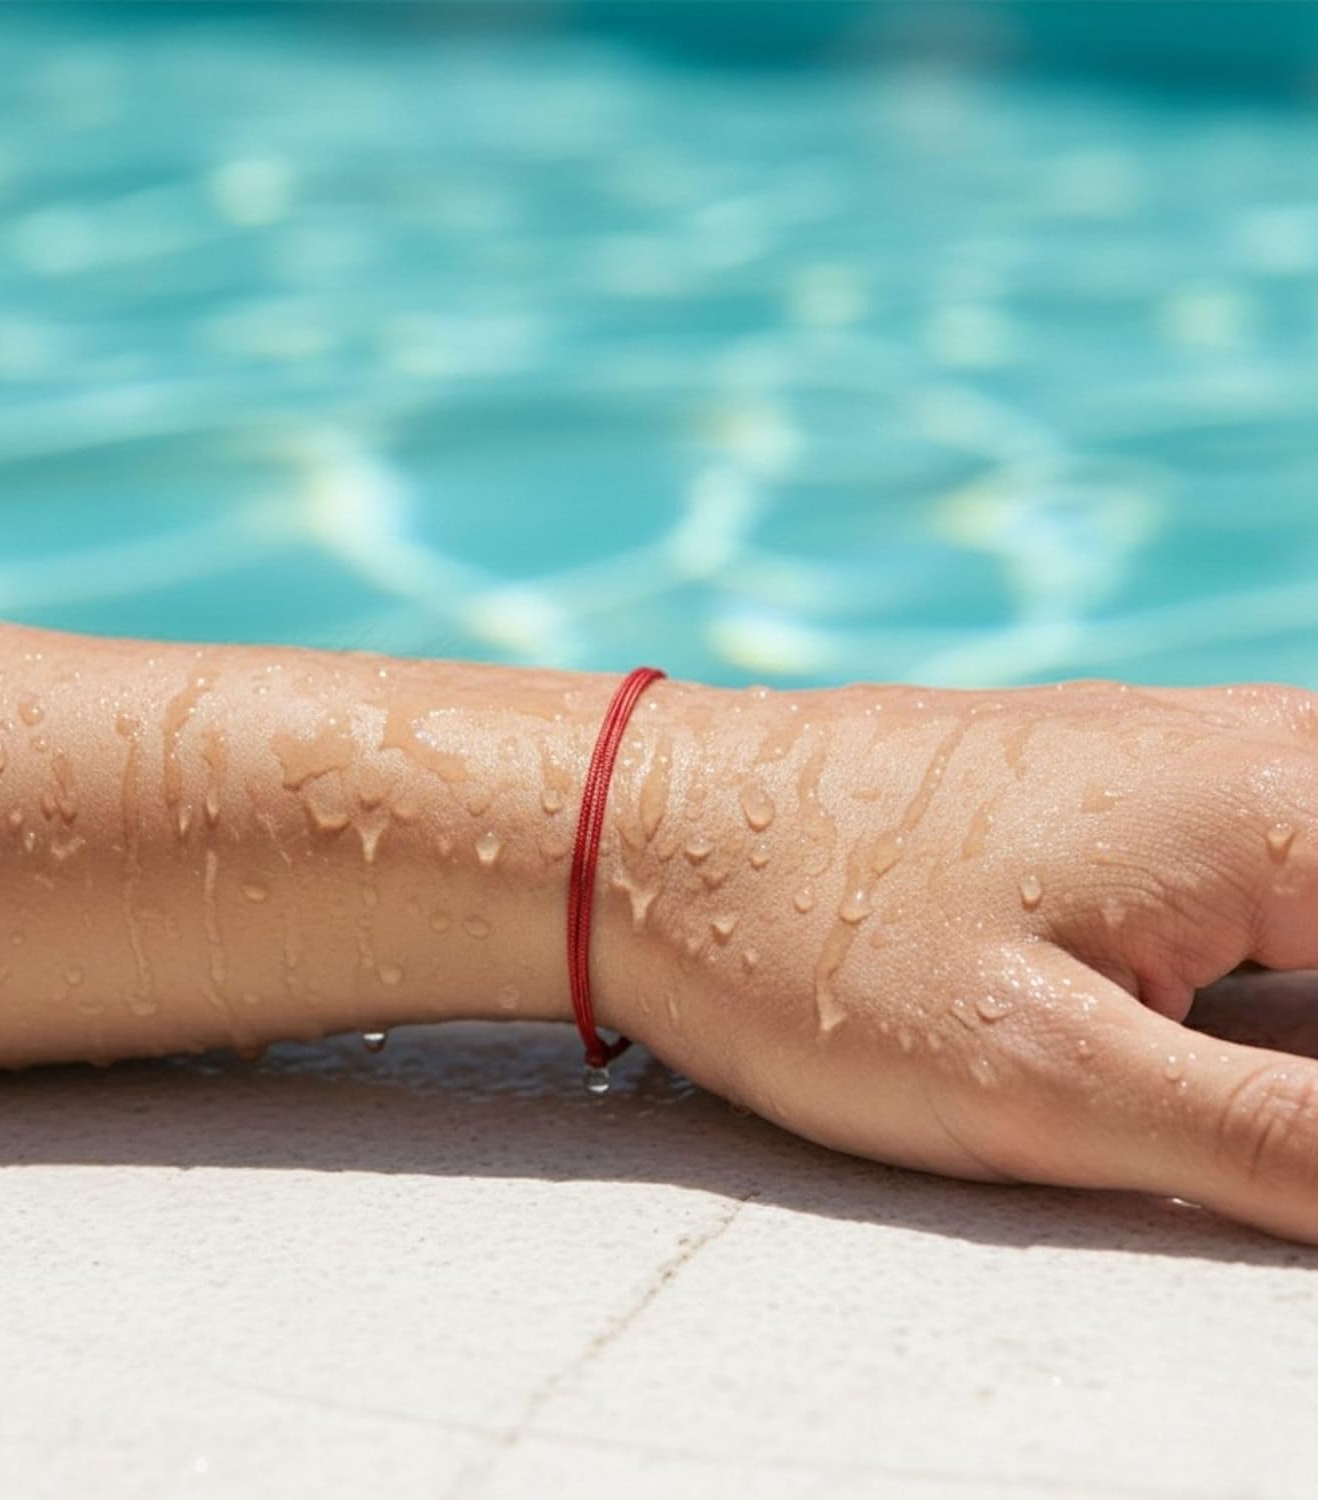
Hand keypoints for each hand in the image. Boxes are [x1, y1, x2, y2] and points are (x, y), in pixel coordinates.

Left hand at [602, 681, 1317, 1243]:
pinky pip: (1256, 846)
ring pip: (1316, 862)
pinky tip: (1201, 1003)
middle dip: (1309, 1054)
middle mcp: (1242, 742)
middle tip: (1207, 1106)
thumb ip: (1288, 1144)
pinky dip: (1266, 938)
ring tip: (1175, 1071)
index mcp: (1271, 807)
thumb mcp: (1052, 1081)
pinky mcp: (1097, 775)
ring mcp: (1164, 744)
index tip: (1266, 1135)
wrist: (640, 827)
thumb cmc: (811, 944)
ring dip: (1288, 1003)